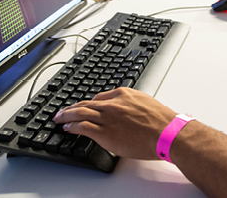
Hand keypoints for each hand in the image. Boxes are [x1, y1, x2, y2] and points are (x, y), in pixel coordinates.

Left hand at [52, 88, 176, 159]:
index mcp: (123, 94)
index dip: (88, 103)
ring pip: (80, 113)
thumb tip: (127, 112)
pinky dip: (71, 126)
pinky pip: (82, 126)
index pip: (99, 98)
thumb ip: (132, 104)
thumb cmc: (161, 121)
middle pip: (86, 103)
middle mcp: (112, 104)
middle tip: (63, 110)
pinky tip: (66, 127)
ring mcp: (107, 117)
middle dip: (72, 107)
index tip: (83, 106)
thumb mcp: (146, 104)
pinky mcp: (104, 132)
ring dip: (66, 115)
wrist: (166, 132)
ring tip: (59, 118)